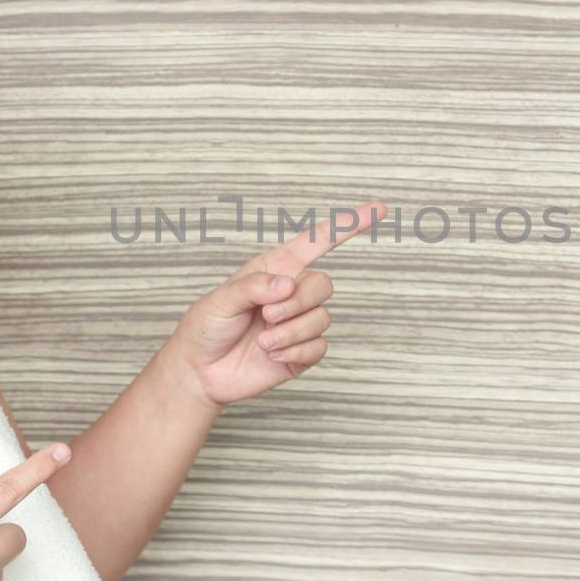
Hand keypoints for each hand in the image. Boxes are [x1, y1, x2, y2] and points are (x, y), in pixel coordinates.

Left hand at [159, 198, 385, 408]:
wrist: (201, 371)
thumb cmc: (205, 327)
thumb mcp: (220, 299)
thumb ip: (253, 286)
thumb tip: (288, 284)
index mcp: (275, 269)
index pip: (317, 242)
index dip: (348, 224)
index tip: (379, 208)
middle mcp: (292, 293)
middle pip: (323, 285)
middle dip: (298, 302)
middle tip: (266, 315)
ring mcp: (299, 323)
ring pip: (322, 318)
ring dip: (290, 331)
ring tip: (262, 341)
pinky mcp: (302, 352)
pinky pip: (319, 347)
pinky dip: (294, 351)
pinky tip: (271, 356)